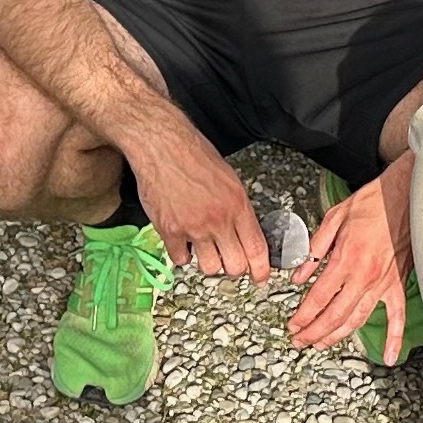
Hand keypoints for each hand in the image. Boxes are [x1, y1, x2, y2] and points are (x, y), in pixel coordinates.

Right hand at [129, 128, 267, 281]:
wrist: (162, 146)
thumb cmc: (193, 155)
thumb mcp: (229, 178)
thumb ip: (237, 207)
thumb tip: (244, 231)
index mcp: (237, 204)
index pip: (256, 248)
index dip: (260, 269)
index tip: (260, 277)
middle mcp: (218, 219)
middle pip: (234, 266)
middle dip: (233, 267)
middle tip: (228, 258)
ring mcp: (193, 228)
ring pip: (209, 268)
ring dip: (208, 261)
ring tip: (203, 247)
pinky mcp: (170, 231)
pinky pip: (181, 259)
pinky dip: (183, 254)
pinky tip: (183, 242)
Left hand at [286, 163, 413, 358]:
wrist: (405, 195)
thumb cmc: (373, 202)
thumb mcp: (334, 218)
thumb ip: (314, 249)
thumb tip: (299, 275)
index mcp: (345, 259)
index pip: (317, 297)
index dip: (302, 315)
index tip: (293, 325)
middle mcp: (364, 276)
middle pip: (333, 315)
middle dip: (313, 332)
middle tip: (299, 341)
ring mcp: (383, 283)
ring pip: (357, 320)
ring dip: (337, 337)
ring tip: (321, 345)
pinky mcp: (398, 283)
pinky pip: (397, 316)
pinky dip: (394, 338)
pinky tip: (389, 356)